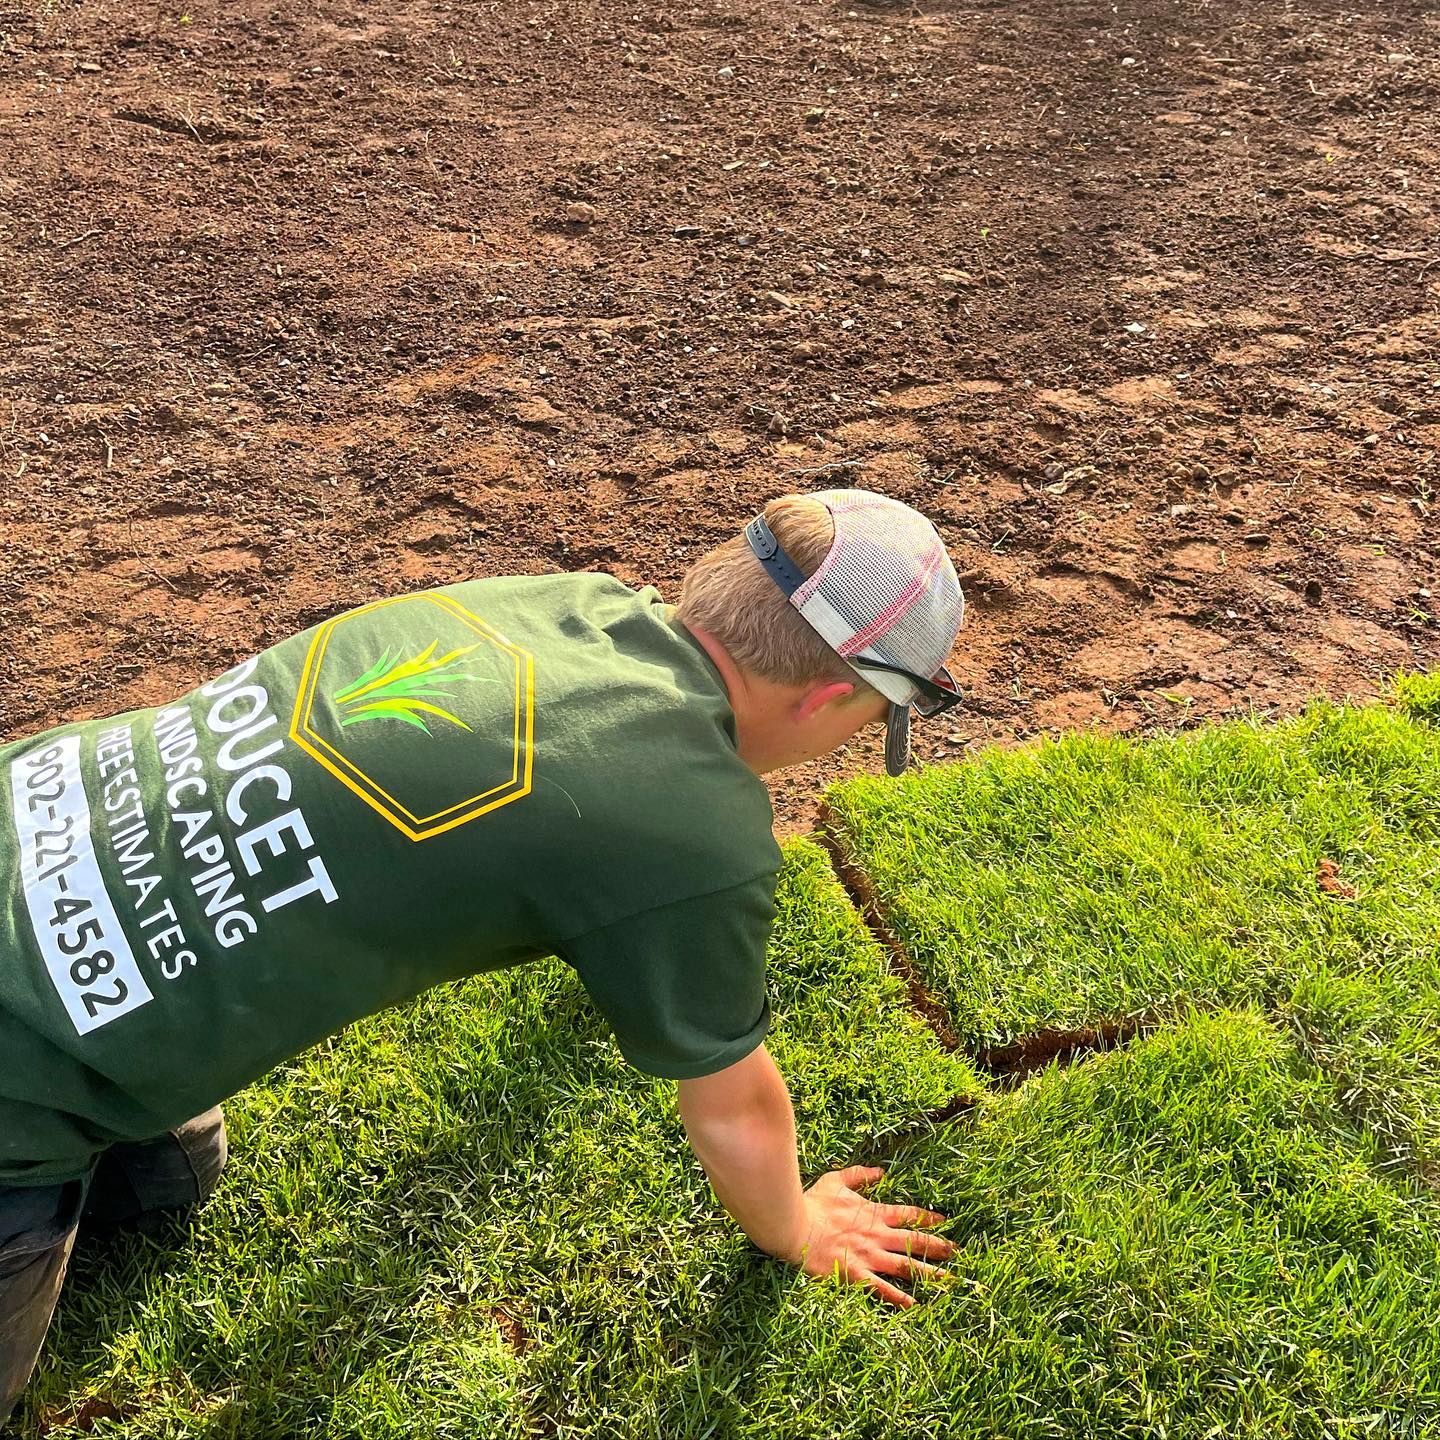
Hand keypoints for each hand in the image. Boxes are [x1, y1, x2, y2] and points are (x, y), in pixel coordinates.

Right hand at [784, 1164, 954, 1307]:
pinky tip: (916, 1306)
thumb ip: (859, 1174)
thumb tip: (880, 1171)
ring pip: (907, 1266)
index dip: (928, 1217)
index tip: (945, 1221)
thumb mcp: (835, 1180)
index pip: (908, 1214)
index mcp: (873, 1213)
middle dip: (939, 1247)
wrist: (796, 1226)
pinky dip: (900, 1299)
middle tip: (959, 1253)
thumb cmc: (813, 1203)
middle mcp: (877, 1236)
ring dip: (930, 1273)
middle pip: (915, 1241)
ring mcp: (869, 1257)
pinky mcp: (857, 1276)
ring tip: (950, 1280)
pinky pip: (883, 1289)